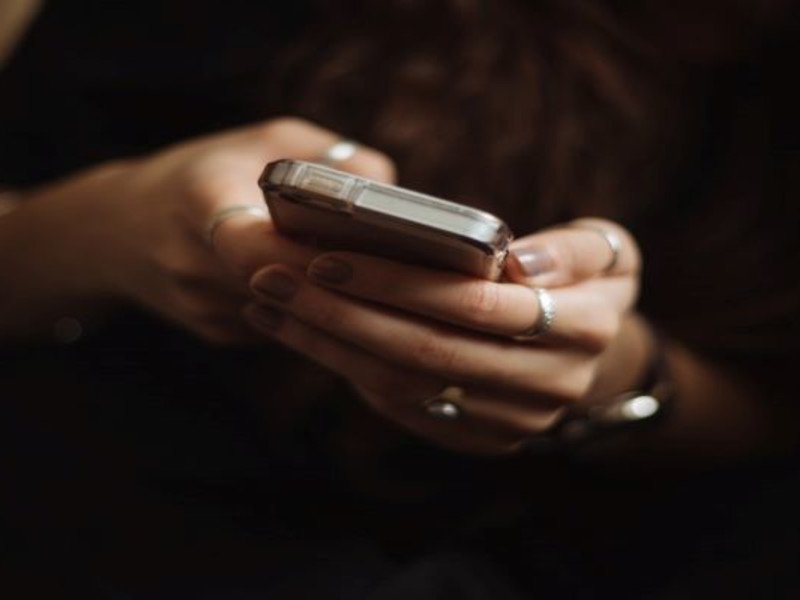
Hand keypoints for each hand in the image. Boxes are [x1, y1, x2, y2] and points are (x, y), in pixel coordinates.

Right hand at [21, 118, 393, 342]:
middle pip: (285, 288)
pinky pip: (279, 326)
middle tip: (399, 272)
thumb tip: (393, 195)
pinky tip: (332, 291)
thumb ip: (330, 157)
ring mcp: (203, 307)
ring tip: (379, 280)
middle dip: (341, 281)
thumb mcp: (265, 139)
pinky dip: (310, 310)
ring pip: (289, 315)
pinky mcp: (216, 332)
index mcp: (199, 201)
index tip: (359, 250)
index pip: (254, 246)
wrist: (118, 229)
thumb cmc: (204, 171)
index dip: (310, 255)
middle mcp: (193, 263)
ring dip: (332, 300)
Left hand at [243, 219, 641, 454]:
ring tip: (271, 303)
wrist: (589, 356)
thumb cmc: (584, 284)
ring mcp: (510, 422)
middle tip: (274, 277)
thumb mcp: (607, 251)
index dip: (398, 282)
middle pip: (426, 351)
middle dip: (342, 314)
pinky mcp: (478, 438)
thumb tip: (515, 263)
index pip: (476, 306)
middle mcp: (549, 385)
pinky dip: (346, 368)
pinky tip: (303, 333)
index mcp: (584, 328)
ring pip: (404, 385)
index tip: (326, 256)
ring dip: (329, 344)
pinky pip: (403, 407)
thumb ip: (576, 250)